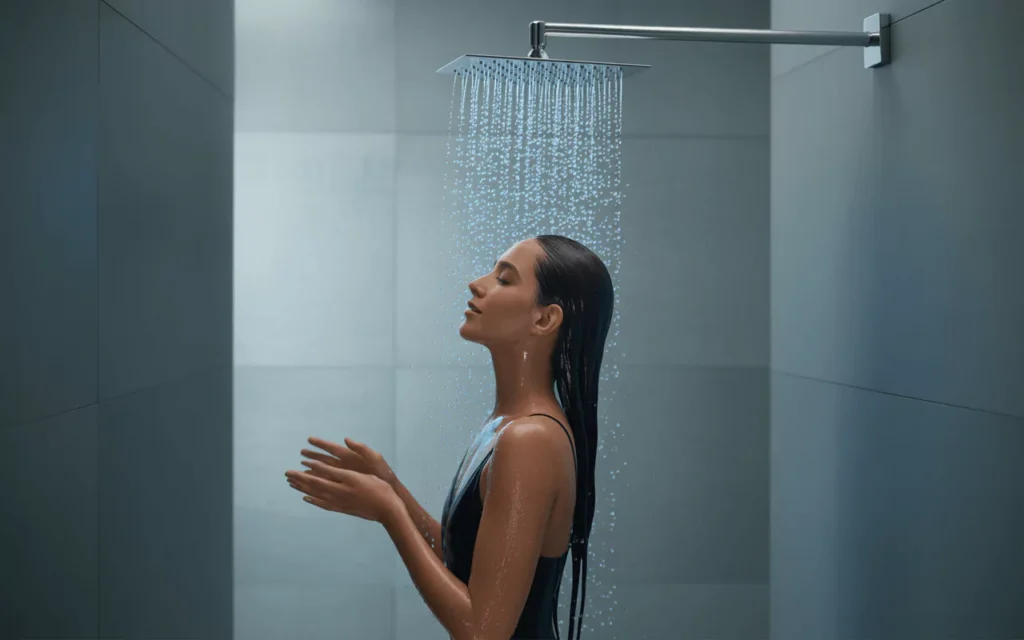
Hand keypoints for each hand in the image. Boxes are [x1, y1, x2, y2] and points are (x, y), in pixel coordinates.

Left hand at [285, 459, 402, 524]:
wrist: (388, 508)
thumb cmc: (383, 482)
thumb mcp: (375, 461)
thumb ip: (360, 449)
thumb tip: (345, 440)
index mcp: (349, 476)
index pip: (325, 469)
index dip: (312, 464)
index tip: (301, 459)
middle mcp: (341, 489)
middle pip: (316, 482)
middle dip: (300, 477)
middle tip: (287, 473)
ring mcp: (340, 500)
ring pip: (316, 493)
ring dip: (303, 487)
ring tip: (290, 483)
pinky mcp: (341, 508)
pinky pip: (323, 504)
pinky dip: (313, 500)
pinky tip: (304, 497)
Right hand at [300, 436, 396, 486]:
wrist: (389, 490)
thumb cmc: (382, 473)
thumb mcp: (374, 458)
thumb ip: (361, 448)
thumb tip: (346, 439)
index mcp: (352, 456)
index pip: (333, 448)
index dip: (321, 444)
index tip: (309, 439)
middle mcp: (346, 465)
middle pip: (326, 458)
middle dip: (314, 455)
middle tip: (302, 452)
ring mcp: (345, 475)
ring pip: (325, 470)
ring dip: (314, 467)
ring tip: (302, 465)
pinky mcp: (345, 485)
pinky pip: (329, 481)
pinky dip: (320, 479)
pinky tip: (312, 480)